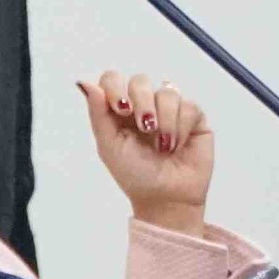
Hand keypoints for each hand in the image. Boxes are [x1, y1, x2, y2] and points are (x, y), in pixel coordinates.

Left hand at [79, 72, 213, 234]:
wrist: (166, 199)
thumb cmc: (136, 176)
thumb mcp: (109, 146)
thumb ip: (98, 114)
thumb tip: (84, 83)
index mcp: (120, 110)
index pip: (113, 80)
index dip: (116, 86)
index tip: (121, 108)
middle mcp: (144, 105)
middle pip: (140, 81)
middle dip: (142, 103)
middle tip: (145, 128)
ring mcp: (170, 110)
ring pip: (167, 92)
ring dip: (164, 120)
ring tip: (162, 147)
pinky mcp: (194, 117)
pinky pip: (189, 106)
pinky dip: (180, 128)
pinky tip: (176, 146)